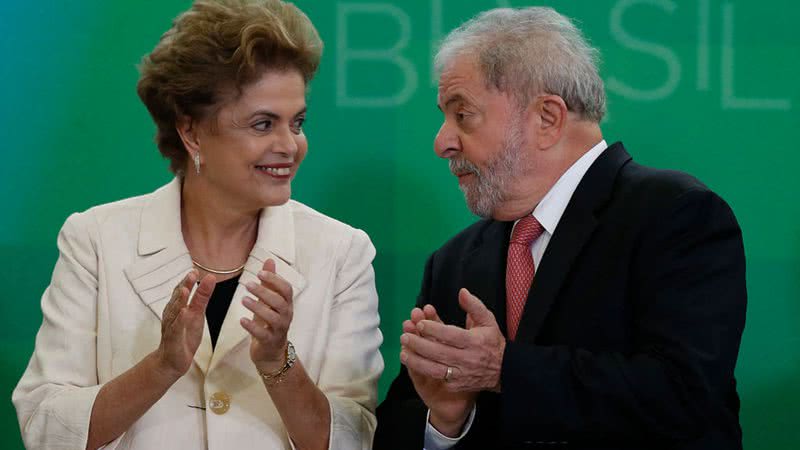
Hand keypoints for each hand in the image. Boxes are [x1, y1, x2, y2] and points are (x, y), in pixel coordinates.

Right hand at [155, 269, 215, 379]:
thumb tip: (210, 277)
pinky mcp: (174, 339)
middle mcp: (172, 315)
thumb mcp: (197, 314)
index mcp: (177, 308)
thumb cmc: (184, 336)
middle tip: (192, 273)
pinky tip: (184, 313)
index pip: (182, 291)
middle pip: (178, 298)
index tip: (195, 269)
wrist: (172, 361)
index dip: (188, 281)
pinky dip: (179, 320)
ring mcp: (172, 327)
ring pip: (175, 311)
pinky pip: (176, 329)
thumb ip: (201, 297)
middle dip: (184, 286)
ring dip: (180, 300)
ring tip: (186, 289)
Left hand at [241, 259, 293, 373]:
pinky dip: (252, 327)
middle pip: (280, 301)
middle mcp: (286, 316)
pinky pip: (263, 334)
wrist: (271, 351)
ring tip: (243, 299)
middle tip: (248, 285)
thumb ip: (269, 282)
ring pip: (273, 317)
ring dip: (258, 307)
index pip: (286, 289)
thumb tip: (269, 260)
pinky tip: (242, 320)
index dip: (275, 280)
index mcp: (286, 304)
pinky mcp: (270, 341)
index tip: (260, 273)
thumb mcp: (269, 301)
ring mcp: (280, 329)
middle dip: (264, 292)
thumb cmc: (269, 322)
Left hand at [401, 289, 506, 432]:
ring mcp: (461, 374)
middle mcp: (467, 359)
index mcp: (473, 342)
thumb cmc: (492, 342)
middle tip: (405, 336)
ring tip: (403, 352)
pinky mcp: (456, 385)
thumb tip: (461, 292)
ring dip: (417, 361)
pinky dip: (423, 371)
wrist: (503, 371)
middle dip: (419, 345)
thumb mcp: (488, 320)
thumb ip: (474, 305)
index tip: (420, 323)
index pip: (450, 335)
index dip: (433, 330)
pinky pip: (437, 378)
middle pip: (439, 353)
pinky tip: (413, 363)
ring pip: (434, 369)